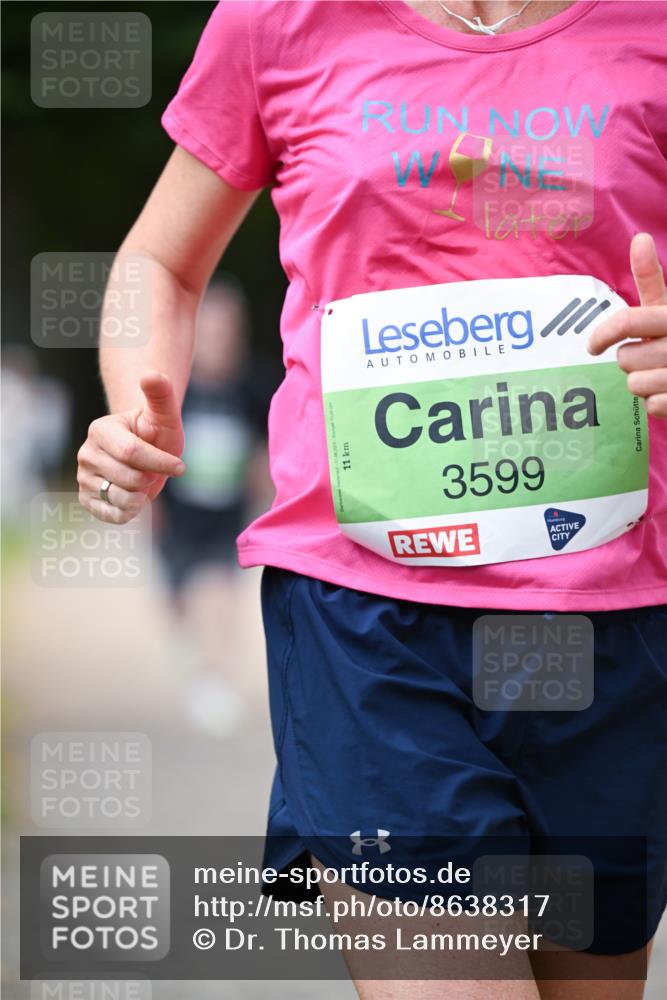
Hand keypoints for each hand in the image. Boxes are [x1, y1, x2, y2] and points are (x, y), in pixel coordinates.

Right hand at [77, 370, 185, 522]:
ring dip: (143, 495)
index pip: (133, 453)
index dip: (160, 462)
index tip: (179, 466)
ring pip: (121, 498)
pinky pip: (112, 515)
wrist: (146, 454)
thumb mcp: (164, 415)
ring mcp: (84, 478)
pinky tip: (136, 498)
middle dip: (152, 478)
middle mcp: (86, 454)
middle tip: (154, 470)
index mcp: (100, 430)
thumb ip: (160, 393)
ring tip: (142, 481)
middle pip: (129, 478)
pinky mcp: (87, 500)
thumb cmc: (156, 433)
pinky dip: (131, 512)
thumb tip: (151, 374)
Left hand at [588, 232, 666, 417]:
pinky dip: (659, 403)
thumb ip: (651, 279)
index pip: (628, 322)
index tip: (593, 346)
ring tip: (663, 375)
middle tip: (651, 358)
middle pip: (625, 359)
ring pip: (635, 384)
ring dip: (644, 384)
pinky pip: (652, 406)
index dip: (603, 335)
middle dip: (632, 362)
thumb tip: (639, 238)